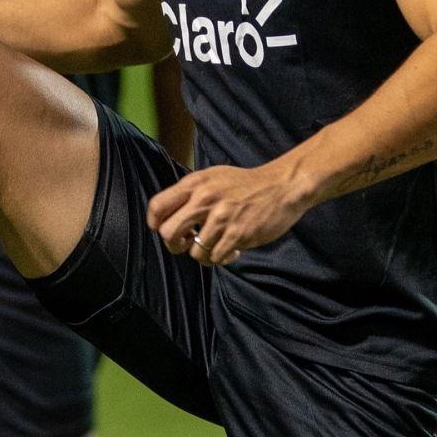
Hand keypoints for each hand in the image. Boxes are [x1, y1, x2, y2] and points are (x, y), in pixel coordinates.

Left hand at [146, 162, 309, 266]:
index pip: (158, 205)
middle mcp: (205, 198)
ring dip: (204, 254)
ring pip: (194, 252)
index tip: (161, 229)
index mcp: (195, 183)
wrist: (281, 186)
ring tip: (216, 246)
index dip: (154, 222)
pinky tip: (233, 249)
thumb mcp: (213, 177)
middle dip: (175, 244)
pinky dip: (222, 259)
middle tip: (188, 242)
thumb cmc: (245, 184)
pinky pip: (216, 257)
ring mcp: (222, 217)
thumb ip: (191, 192)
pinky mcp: (238, 233)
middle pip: (168, 232)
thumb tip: (167, 215)